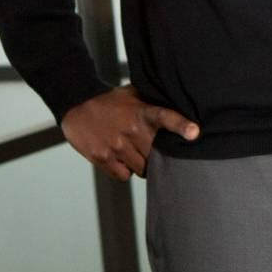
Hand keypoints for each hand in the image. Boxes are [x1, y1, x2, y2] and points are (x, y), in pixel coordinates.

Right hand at [61, 85, 198, 180]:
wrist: (76, 105)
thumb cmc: (110, 102)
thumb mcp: (133, 95)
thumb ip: (153, 102)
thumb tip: (179, 105)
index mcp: (142, 112)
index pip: (166, 117)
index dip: (181, 125)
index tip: (194, 133)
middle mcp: (131, 130)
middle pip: (155, 155)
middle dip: (154, 154)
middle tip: (146, 147)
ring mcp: (117, 145)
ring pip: (141, 168)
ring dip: (139, 164)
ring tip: (129, 151)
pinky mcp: (103, 157)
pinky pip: (124, 175)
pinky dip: (123, 170)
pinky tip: (117, 157)